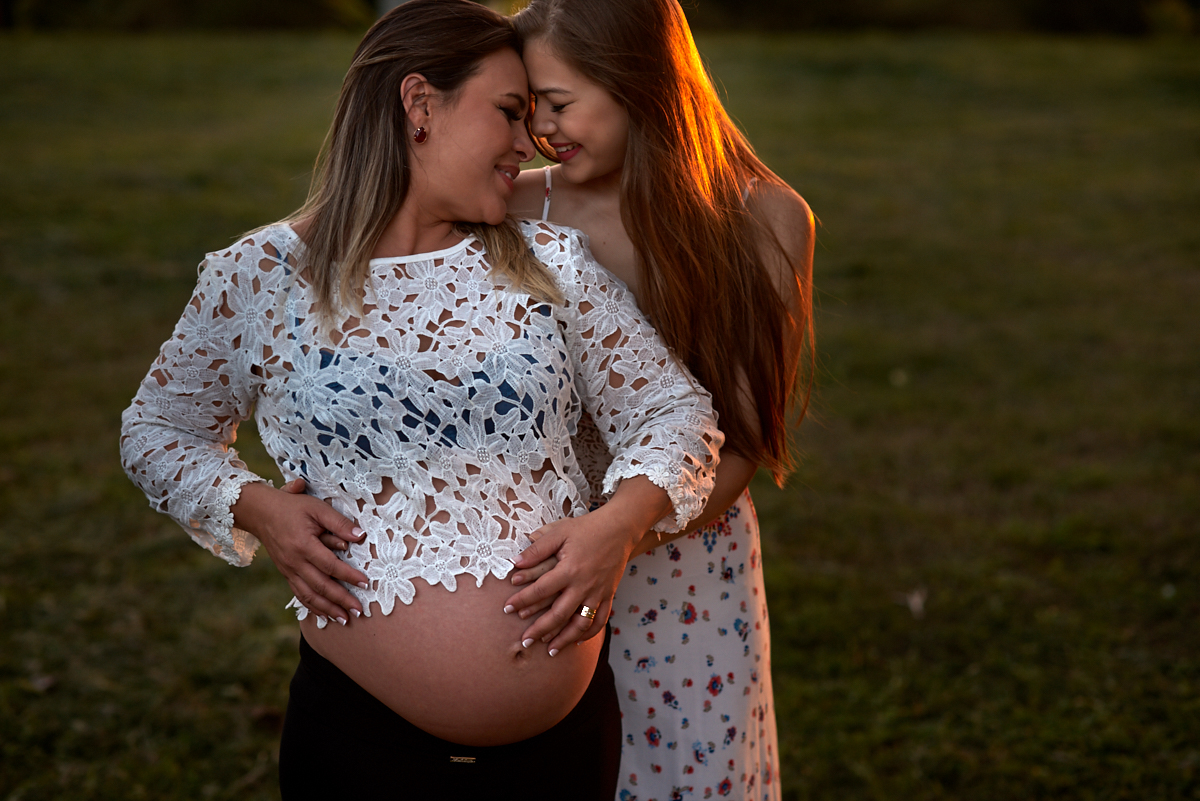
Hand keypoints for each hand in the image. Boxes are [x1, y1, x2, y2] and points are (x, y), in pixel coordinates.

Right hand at [232, 479, 367, 625]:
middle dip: (341, 600)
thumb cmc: (292, 508)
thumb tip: (360, 536)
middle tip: (359, 611)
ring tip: (345, 620)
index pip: (330, 566)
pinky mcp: (286, 574)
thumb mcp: (317, 508)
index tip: (366, 584)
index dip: (349, 576)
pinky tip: (325, 615)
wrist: (261, 513)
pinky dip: (313, 607)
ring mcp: (288, 571)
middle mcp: (295, 562)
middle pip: (321, 586)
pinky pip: (299, 595)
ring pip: (309, 596)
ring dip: (328, 609)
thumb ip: (338, 522)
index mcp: (304, 545)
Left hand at [502, 502, 644, 655]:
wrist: (620, 528)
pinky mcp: (609, 595)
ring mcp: (598, 592)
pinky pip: (600, 620)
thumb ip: (538, 548)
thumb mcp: (559, 531)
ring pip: (580, 623)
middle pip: (559, 614)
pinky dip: (589, 633)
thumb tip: (515, 563)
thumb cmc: (586, 527)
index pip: (540, 590)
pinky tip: (577, 641)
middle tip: (524, 642)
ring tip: (550, 650)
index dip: (522, 600)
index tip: (507, 609)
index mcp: (569, 569)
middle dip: (539, 630)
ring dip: (564, 639)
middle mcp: (583, 585)